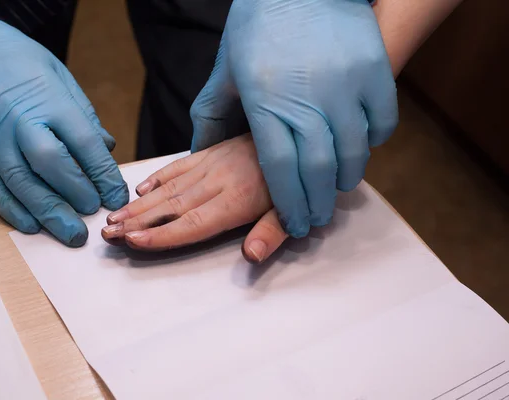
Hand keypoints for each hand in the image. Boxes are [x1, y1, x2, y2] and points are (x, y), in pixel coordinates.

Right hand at [0, 18, 127, 246]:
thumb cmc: (12, 58)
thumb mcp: (56, 75)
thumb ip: (82, 113)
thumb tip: (106, 147)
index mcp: (50, 102)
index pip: (84, 144)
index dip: (104, 175)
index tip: (117, 196)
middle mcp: (21, 123)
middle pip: (53, 167)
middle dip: (78, 195)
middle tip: (94, 214)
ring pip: (22, 184)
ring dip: (49, 213)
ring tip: (71, 234)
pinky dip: (11, 209)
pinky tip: (31, 225)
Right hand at [102, 134, 287, 262]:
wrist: (302, 130)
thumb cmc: (300, 180)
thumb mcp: (296, 212)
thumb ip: (272, 233)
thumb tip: (251, 256)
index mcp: (238, 199)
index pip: (193, 222)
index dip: (162, 235)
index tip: (133, 242)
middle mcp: (219, 181)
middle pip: (172, 206)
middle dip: (137, 222)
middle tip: (108, 234)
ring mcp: (212, 163)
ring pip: (169, 186)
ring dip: (139, 204)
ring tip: (113, 217)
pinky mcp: (211, 151)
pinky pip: (179, 164)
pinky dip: (157, 177)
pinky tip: (140, 189)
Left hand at [190, 0, 397, 237]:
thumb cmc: (257, 27)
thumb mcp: (226, 70)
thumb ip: (210, 117)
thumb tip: (198, 156)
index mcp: (265, 100)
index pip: (279, 169)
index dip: (289, 203)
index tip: (294, 223)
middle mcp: (307, 96)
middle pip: (319, 169)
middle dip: (318, 203)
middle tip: (316, 216)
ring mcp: (345, 83)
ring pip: (354, 152)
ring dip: (346, 179)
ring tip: (336, 188)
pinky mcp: (374, 70)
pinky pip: (382, 123)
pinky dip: (373, 143)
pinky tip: (359, 149)